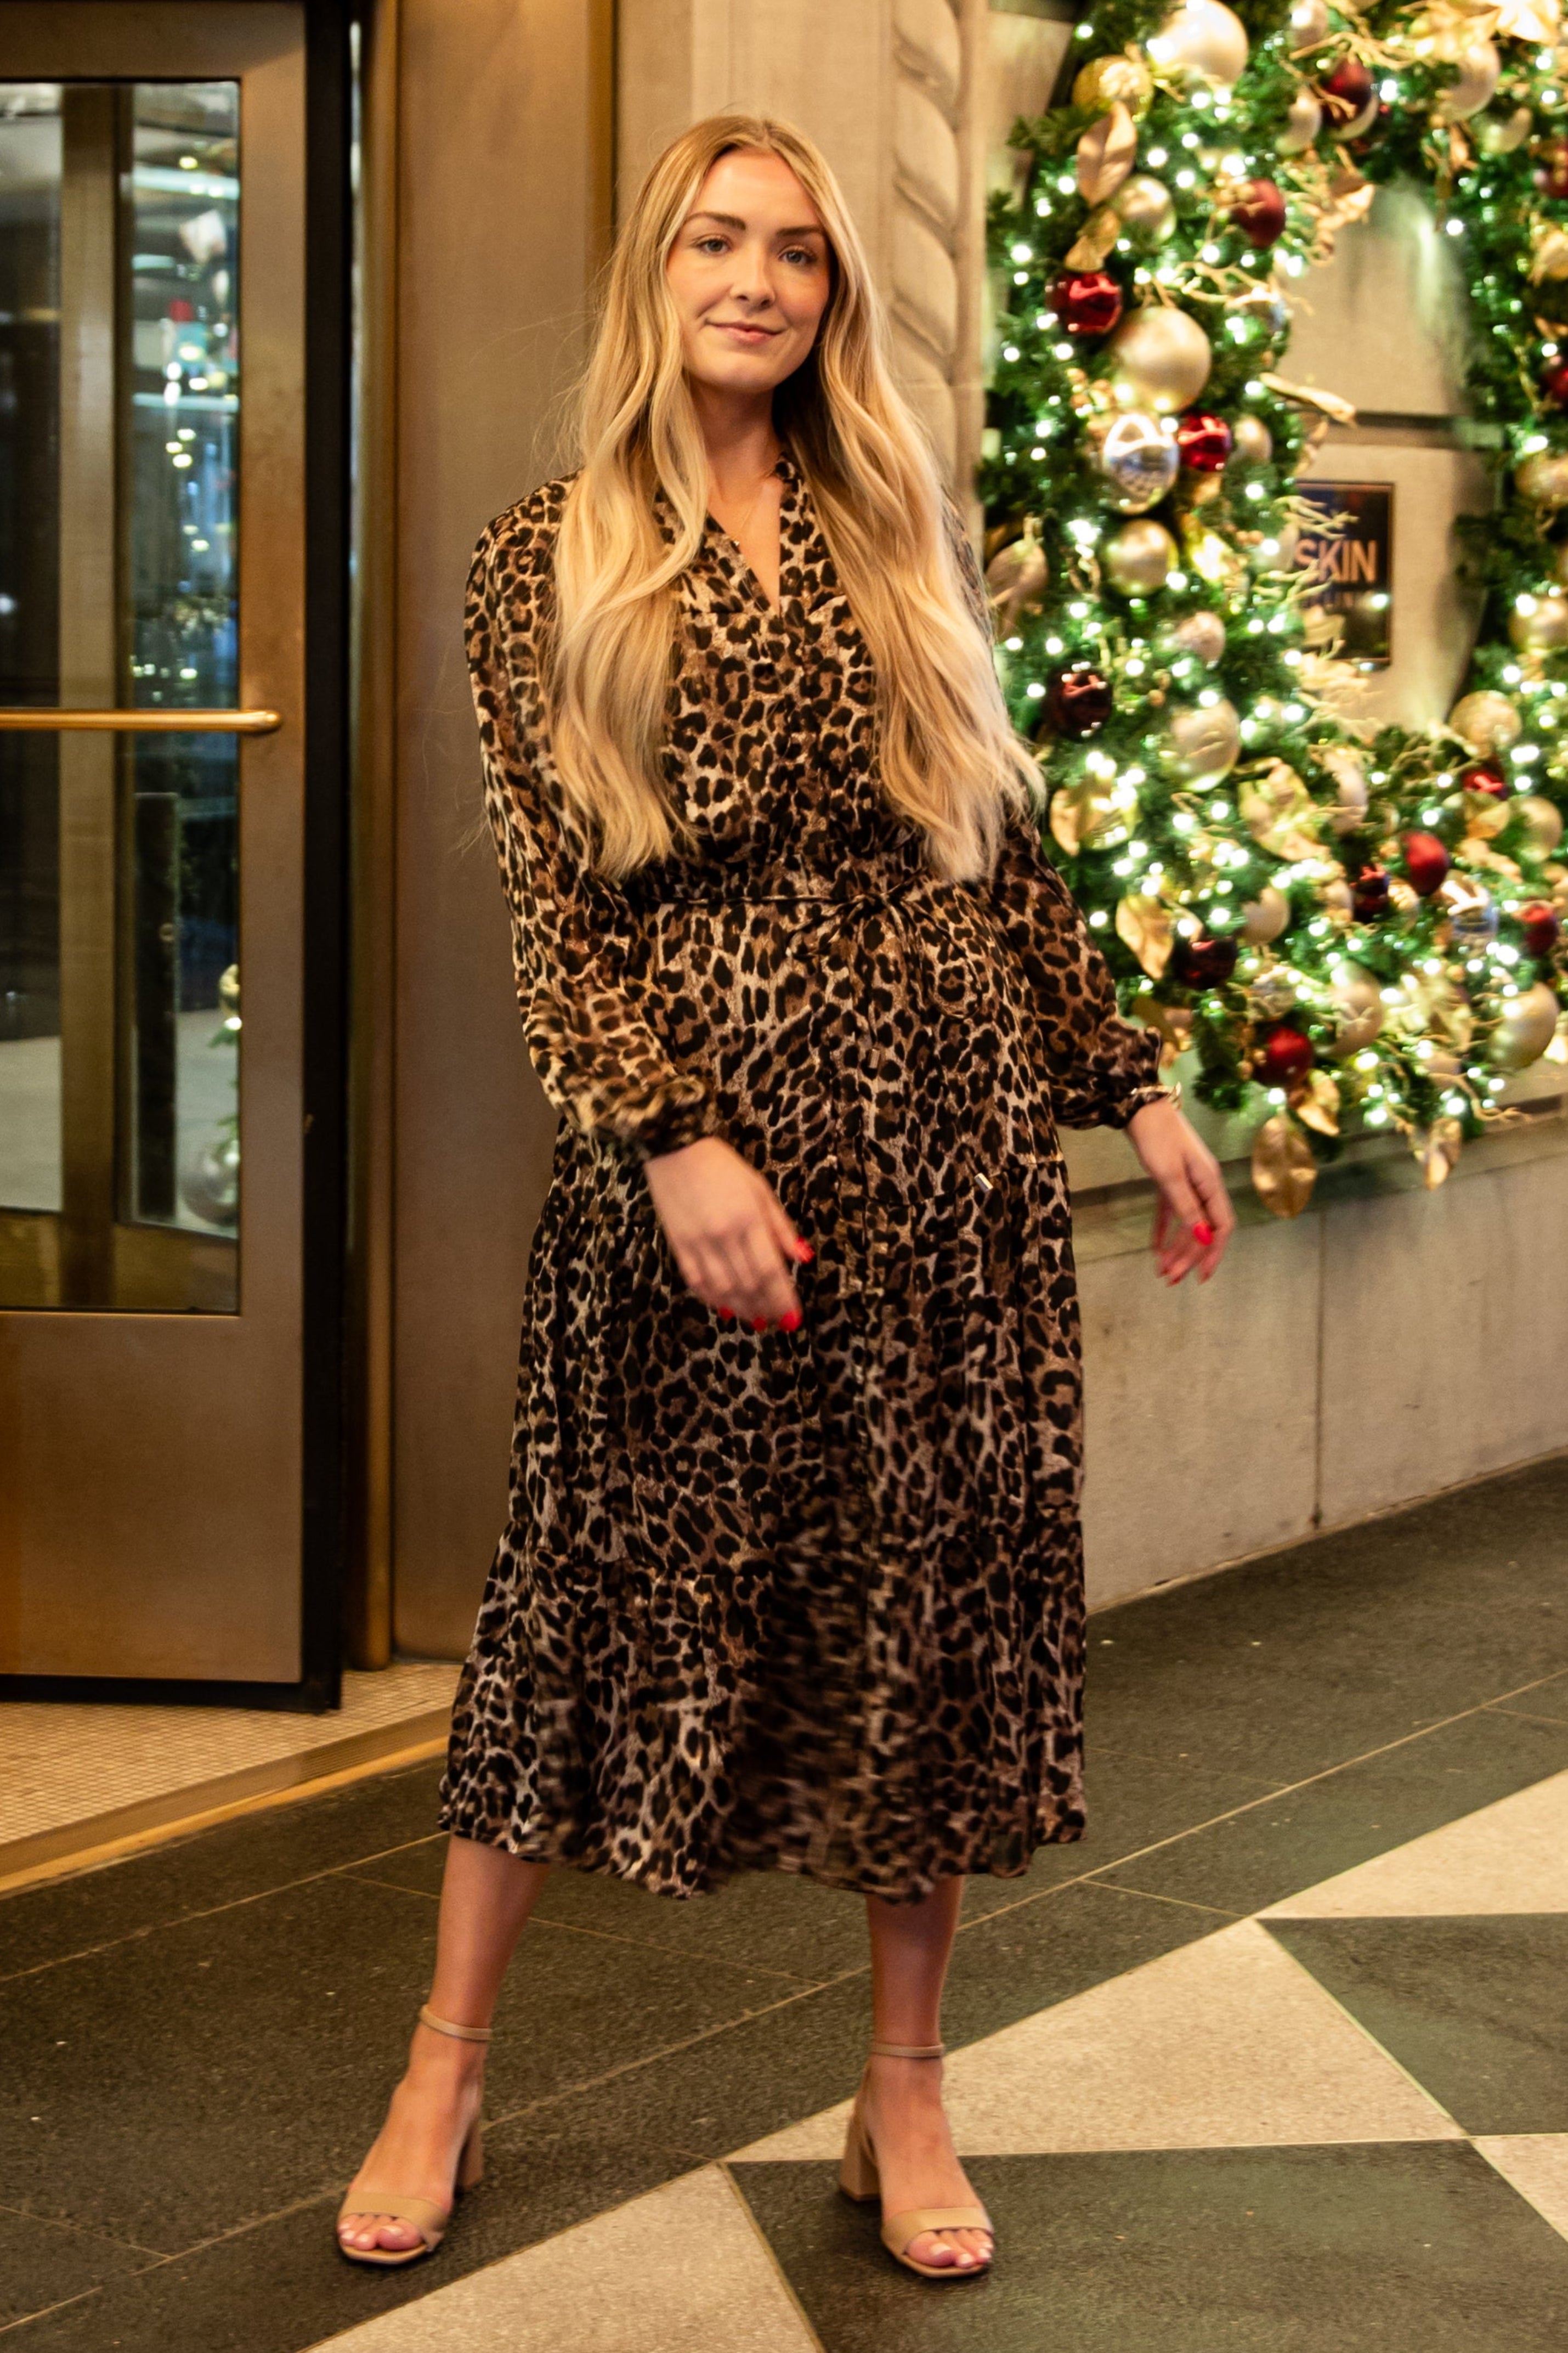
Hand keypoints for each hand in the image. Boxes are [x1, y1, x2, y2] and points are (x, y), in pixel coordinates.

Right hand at [642, 1135, 809, 1330]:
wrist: (675, 1149)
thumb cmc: (722, 1166)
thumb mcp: (760, 1189)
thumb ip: (781, 1227)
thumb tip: (803, 1258)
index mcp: (748, 1219)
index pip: (770, 1270)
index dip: (783, 1299)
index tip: (794, 1318)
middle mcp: (723, 1235)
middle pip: (749, 1285)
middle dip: (767, 1308)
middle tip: (780, 1323)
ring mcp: (698, 1242)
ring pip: (723, 1289)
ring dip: (743, 1309)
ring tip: (757, 1322)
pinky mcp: (678, 1244)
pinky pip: (696, 1281)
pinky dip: (713, 1299)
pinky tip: (726, 1308)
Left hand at [1126, 1097, 1233, 1285]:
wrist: (1139, 1106)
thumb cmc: (1157, 1138)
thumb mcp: (1169, 1175)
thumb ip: (1186, 1208)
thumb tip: (1203, 1239)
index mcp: (1210, 1183)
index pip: (1222, 1226)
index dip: (1213, 1252)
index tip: (1200, 1276)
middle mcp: (1204, 1184)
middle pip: (1203, 1228)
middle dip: (1188, 1256)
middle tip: (1170, 1278)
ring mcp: (1188, 1181)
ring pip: (1187, 1222)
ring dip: (1176, 1247)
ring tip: (1161, 1271)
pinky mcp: (1171, 1178)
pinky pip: (1172, 1210)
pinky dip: (1165, 1229)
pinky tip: (1155, 1248)